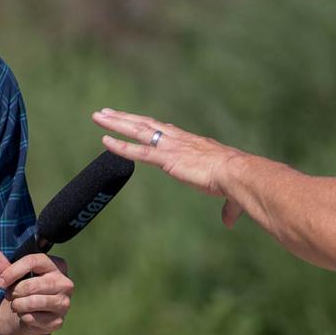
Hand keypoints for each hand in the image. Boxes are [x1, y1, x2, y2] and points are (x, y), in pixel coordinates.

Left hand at [0, 246, 73, 334]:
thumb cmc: (26, 289)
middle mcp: (65, 283)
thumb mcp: (14, 275)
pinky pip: (33, 318)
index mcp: (56, 265)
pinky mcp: (58, 320)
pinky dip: (24, 317)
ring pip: (32, 302)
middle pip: (31, 285)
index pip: (32, 261)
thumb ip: (2, 265)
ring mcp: (63, 302)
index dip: (12, 272)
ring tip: (17, 304)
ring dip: (17, 305)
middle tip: (11, 295)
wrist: (34, 314)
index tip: (0, 282)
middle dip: (14, 292)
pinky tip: (27, 314)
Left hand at [93, 108, 248, 226]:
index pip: (167, 131)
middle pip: (147, 124)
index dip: (150, 125)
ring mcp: (171, 147)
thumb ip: (228, 207)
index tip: (137, 119)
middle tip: (107, 112)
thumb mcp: (230, 194)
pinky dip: (120, 146)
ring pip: (138, 131)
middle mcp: (179, 140)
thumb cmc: (237, 182)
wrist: (238, 174)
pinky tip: (104, 141)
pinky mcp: (167, 159)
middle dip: (126, 117)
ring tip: (98, 116)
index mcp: (194, 144)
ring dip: (116, 123)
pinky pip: (138, 151)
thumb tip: (230, 223)